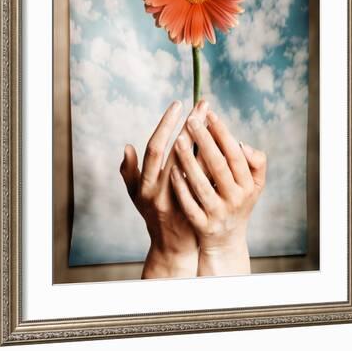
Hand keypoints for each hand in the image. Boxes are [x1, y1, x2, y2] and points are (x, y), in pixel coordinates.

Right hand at [120, 99, 208, 278]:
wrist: (173, 246)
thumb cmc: (152, 214)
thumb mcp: (135, 195)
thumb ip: (129, 172)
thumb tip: (127, 147)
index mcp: (145, 185)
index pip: (156, 148)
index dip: (166, 125)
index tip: (178, 104)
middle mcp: (162, 192)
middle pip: (179, 152)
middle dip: (191, 125)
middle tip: (202, 104)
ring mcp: (183, 199)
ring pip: (198, 164)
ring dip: (207, 139)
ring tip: (214, 118)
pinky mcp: (201, 205)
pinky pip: (210, 179)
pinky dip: (215, 160)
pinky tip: (224, 143)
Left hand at [170, 108, 266, 275]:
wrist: (227, 242)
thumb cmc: (238, 203)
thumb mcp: (253, 185)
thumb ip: (255, 163)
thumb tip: (243, 144)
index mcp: (248, 185)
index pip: (234, 154)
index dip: (222, 133)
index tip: (209, 113)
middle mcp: (235, 199)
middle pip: (218, 166)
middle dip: (204, 140)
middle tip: (191, 118)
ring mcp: (218, 213)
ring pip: (202, 185)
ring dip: (189, 161)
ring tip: (178, 139)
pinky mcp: (203, 226)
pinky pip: (190, 205)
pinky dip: (181, 188)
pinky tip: (170, 171)